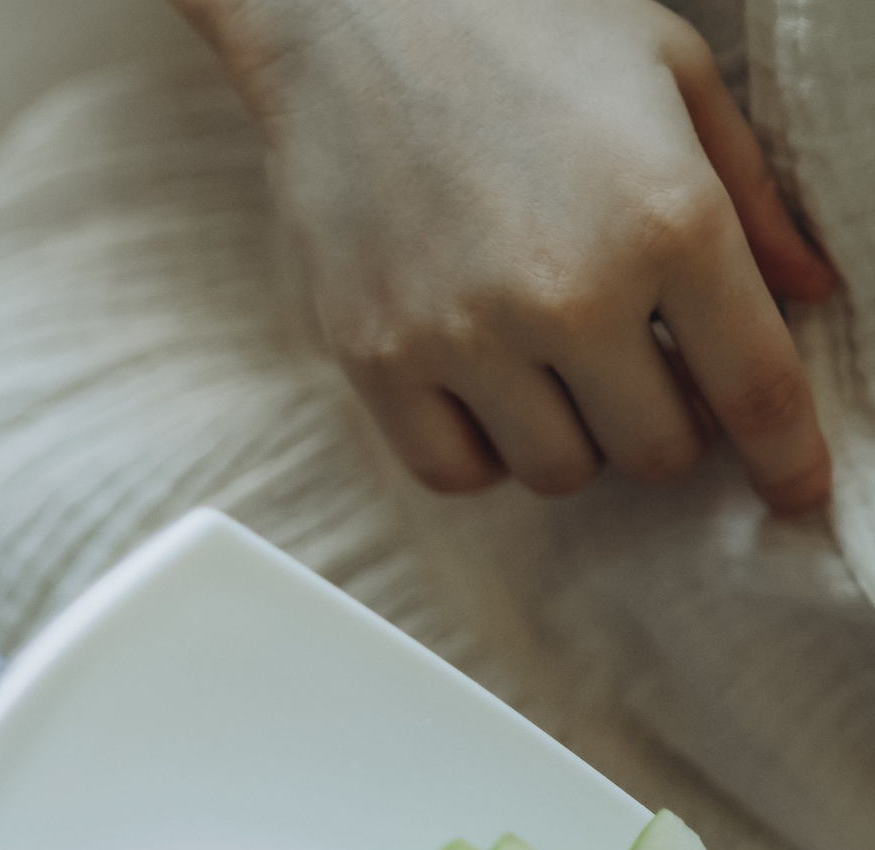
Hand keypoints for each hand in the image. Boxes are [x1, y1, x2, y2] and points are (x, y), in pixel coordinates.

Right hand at [183, 0, 837, 512]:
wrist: (350, 12)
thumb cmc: (520, 25)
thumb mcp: (671, 74)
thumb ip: (751, 195)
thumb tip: (808, 292)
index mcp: (669, 218)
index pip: (755, 390)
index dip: (787, 460)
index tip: (794, 492)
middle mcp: (569, 293)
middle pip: (655, 450)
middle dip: (665, 418)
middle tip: (641, 367)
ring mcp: (463, 334)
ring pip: (556, 470)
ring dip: (574, 435)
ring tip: (555, 368)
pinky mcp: (377, 356)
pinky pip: (452, 470)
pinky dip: (483, 450)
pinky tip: (487, 391)